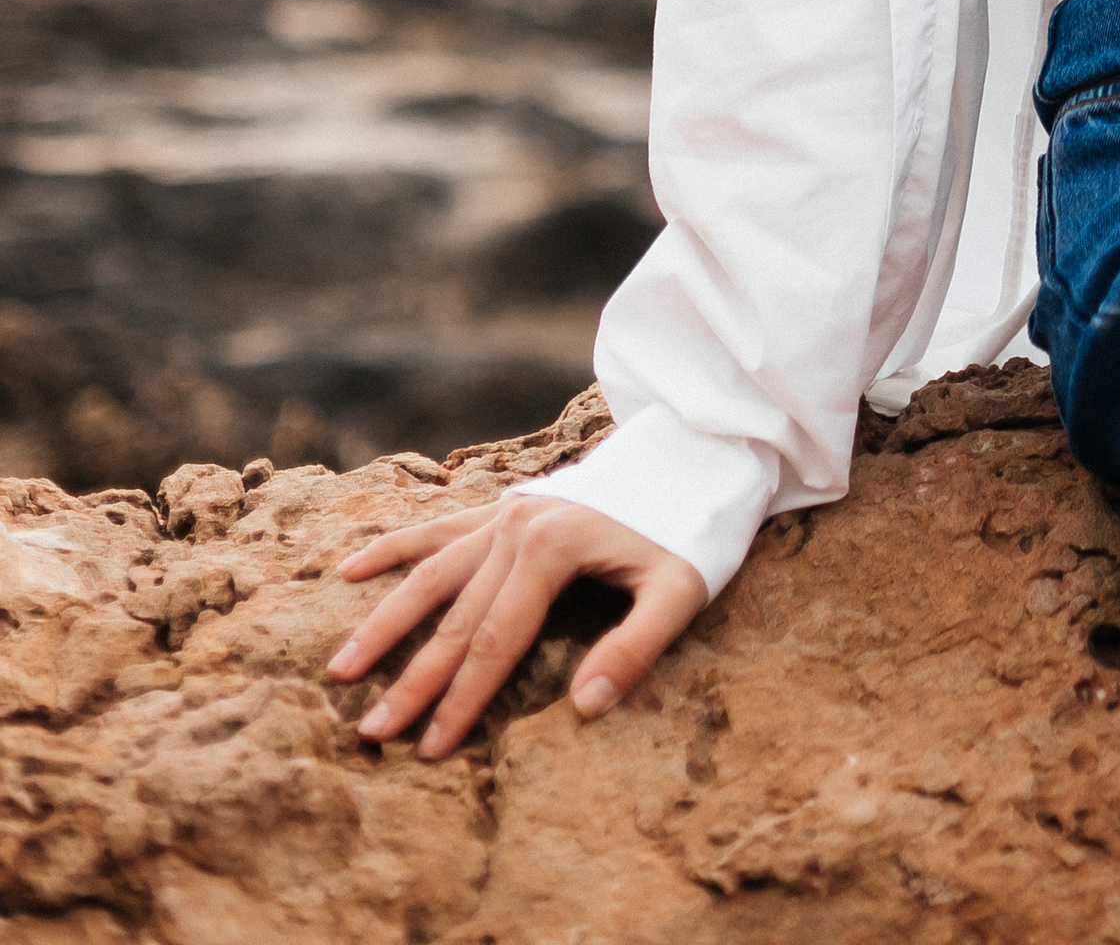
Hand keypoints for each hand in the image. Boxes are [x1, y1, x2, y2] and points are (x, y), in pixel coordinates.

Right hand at [327, 490, 706, 759]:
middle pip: (455, 617)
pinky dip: (395, 548)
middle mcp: (516, 526)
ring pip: (431, 574)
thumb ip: (634, 648)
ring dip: (385, 621)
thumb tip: (583, 708)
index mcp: (553, 549)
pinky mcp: (504, 504)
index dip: (462, 701)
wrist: (696, 452)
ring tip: (341, 669)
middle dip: (411, 680)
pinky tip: (350, 569)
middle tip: (369, 733)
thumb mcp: (682, 589)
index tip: (427, 749)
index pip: (496, 642)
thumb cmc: (692, 527)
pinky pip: (438, 528)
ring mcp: (505, 510)